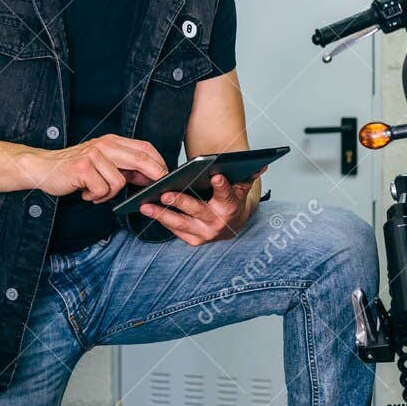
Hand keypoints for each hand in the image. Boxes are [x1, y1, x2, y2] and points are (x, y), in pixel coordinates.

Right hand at [19, 135, 166, 202]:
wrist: (43, 167)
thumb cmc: (74, 168)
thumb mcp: (102, 162)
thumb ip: (124, 166)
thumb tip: (151, 176)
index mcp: (111, 141)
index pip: (144, 148)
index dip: (159, 162)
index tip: (165, 177)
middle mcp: (104, 145)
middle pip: (140, 159)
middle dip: (153, 176)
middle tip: (154, 190)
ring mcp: (93, 155)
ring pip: (119, 182)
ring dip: (109, 193)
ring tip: (96, 192)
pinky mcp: (83, 168)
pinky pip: (102, 190)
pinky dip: (96, 197)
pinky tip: (86, 193)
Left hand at [139, 171, 260, 245]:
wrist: (232, 225)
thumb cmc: (233, 200)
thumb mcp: (241, 188)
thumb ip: (247, 176)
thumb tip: (260, 165)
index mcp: (231, 207)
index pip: (227, 195)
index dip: (222, 186)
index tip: (216, 176)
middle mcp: (218, 223)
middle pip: (197, 210)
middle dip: (181, 201)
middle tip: (165, 193)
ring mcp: (204, 234)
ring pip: (181, 223)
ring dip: (162, 214)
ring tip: (146, 205)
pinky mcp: (194, 240)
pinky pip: (175, 230)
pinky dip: (161, 220)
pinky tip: (148, 210)